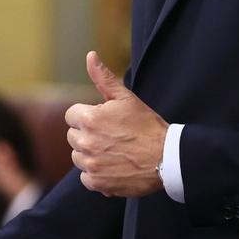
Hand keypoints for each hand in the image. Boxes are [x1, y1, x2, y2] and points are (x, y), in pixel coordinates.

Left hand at [65, 51, 167, 197]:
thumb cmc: (147, 125)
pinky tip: (114, 166)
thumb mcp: (126, 98)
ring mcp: (91, 165)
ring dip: (90, 154)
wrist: (166, 158)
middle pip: (73, 136)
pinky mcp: (97, 183)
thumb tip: (90, 55)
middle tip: (111, 135)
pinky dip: (96, 173)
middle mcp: (86, 142)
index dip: (87, 115)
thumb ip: (103, 77)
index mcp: (90, 118)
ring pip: (78, 157)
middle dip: (87, 134)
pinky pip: (86, 177)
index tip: (103, 120)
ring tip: (114, 150)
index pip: (71, 115)